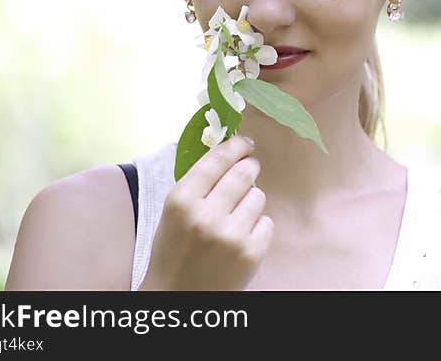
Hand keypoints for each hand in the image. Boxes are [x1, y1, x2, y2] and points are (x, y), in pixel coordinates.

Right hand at [138, 136, 272, 289]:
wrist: (177, 298)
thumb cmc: (174, 252)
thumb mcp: (173, 213)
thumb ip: (197, 185)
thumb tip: (228, 152)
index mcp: (181, 201)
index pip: (216, 159)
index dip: (235, 146)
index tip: (245, 142)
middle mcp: (206, 215)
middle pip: (244, 172)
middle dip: (250, 167)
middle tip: (250, 168)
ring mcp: (231, 234)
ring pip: (258, 196)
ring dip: (251, 202)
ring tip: (236, 217)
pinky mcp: (251, 252)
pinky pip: (267, 222)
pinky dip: (257, 228)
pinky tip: (241, 239)